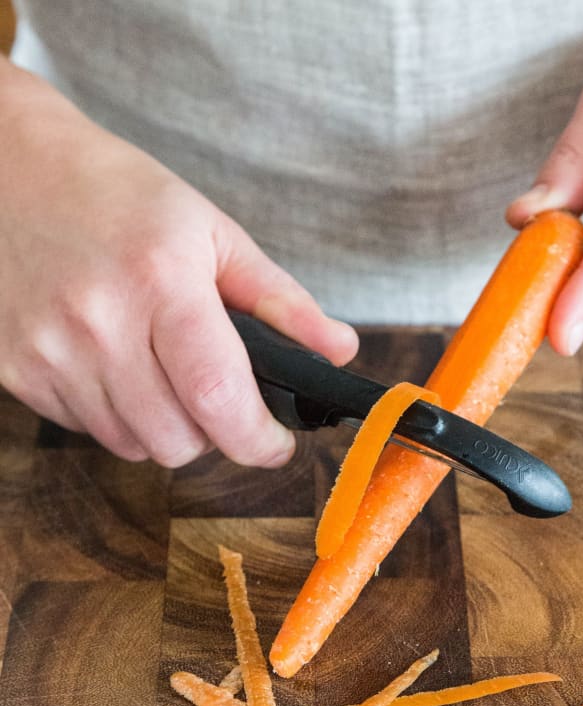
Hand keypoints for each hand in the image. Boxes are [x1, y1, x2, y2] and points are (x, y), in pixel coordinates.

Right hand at [0, 60, 357, 466]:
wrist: (14, 171)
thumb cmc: (122, 197)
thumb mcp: (214, 233)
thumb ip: (282, 300)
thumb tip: (340, 351)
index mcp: (162, 282)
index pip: (217, 396)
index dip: (257, 440)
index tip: (276, 444)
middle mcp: (99, 323)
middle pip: (177, 440)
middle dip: (213, 433)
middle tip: (215, 394)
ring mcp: (50, 352)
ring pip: (133, 445)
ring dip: (164, 426)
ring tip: (162, 372)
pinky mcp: (17, 370)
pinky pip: (87, 430)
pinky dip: (117, 415)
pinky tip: (115, 366)